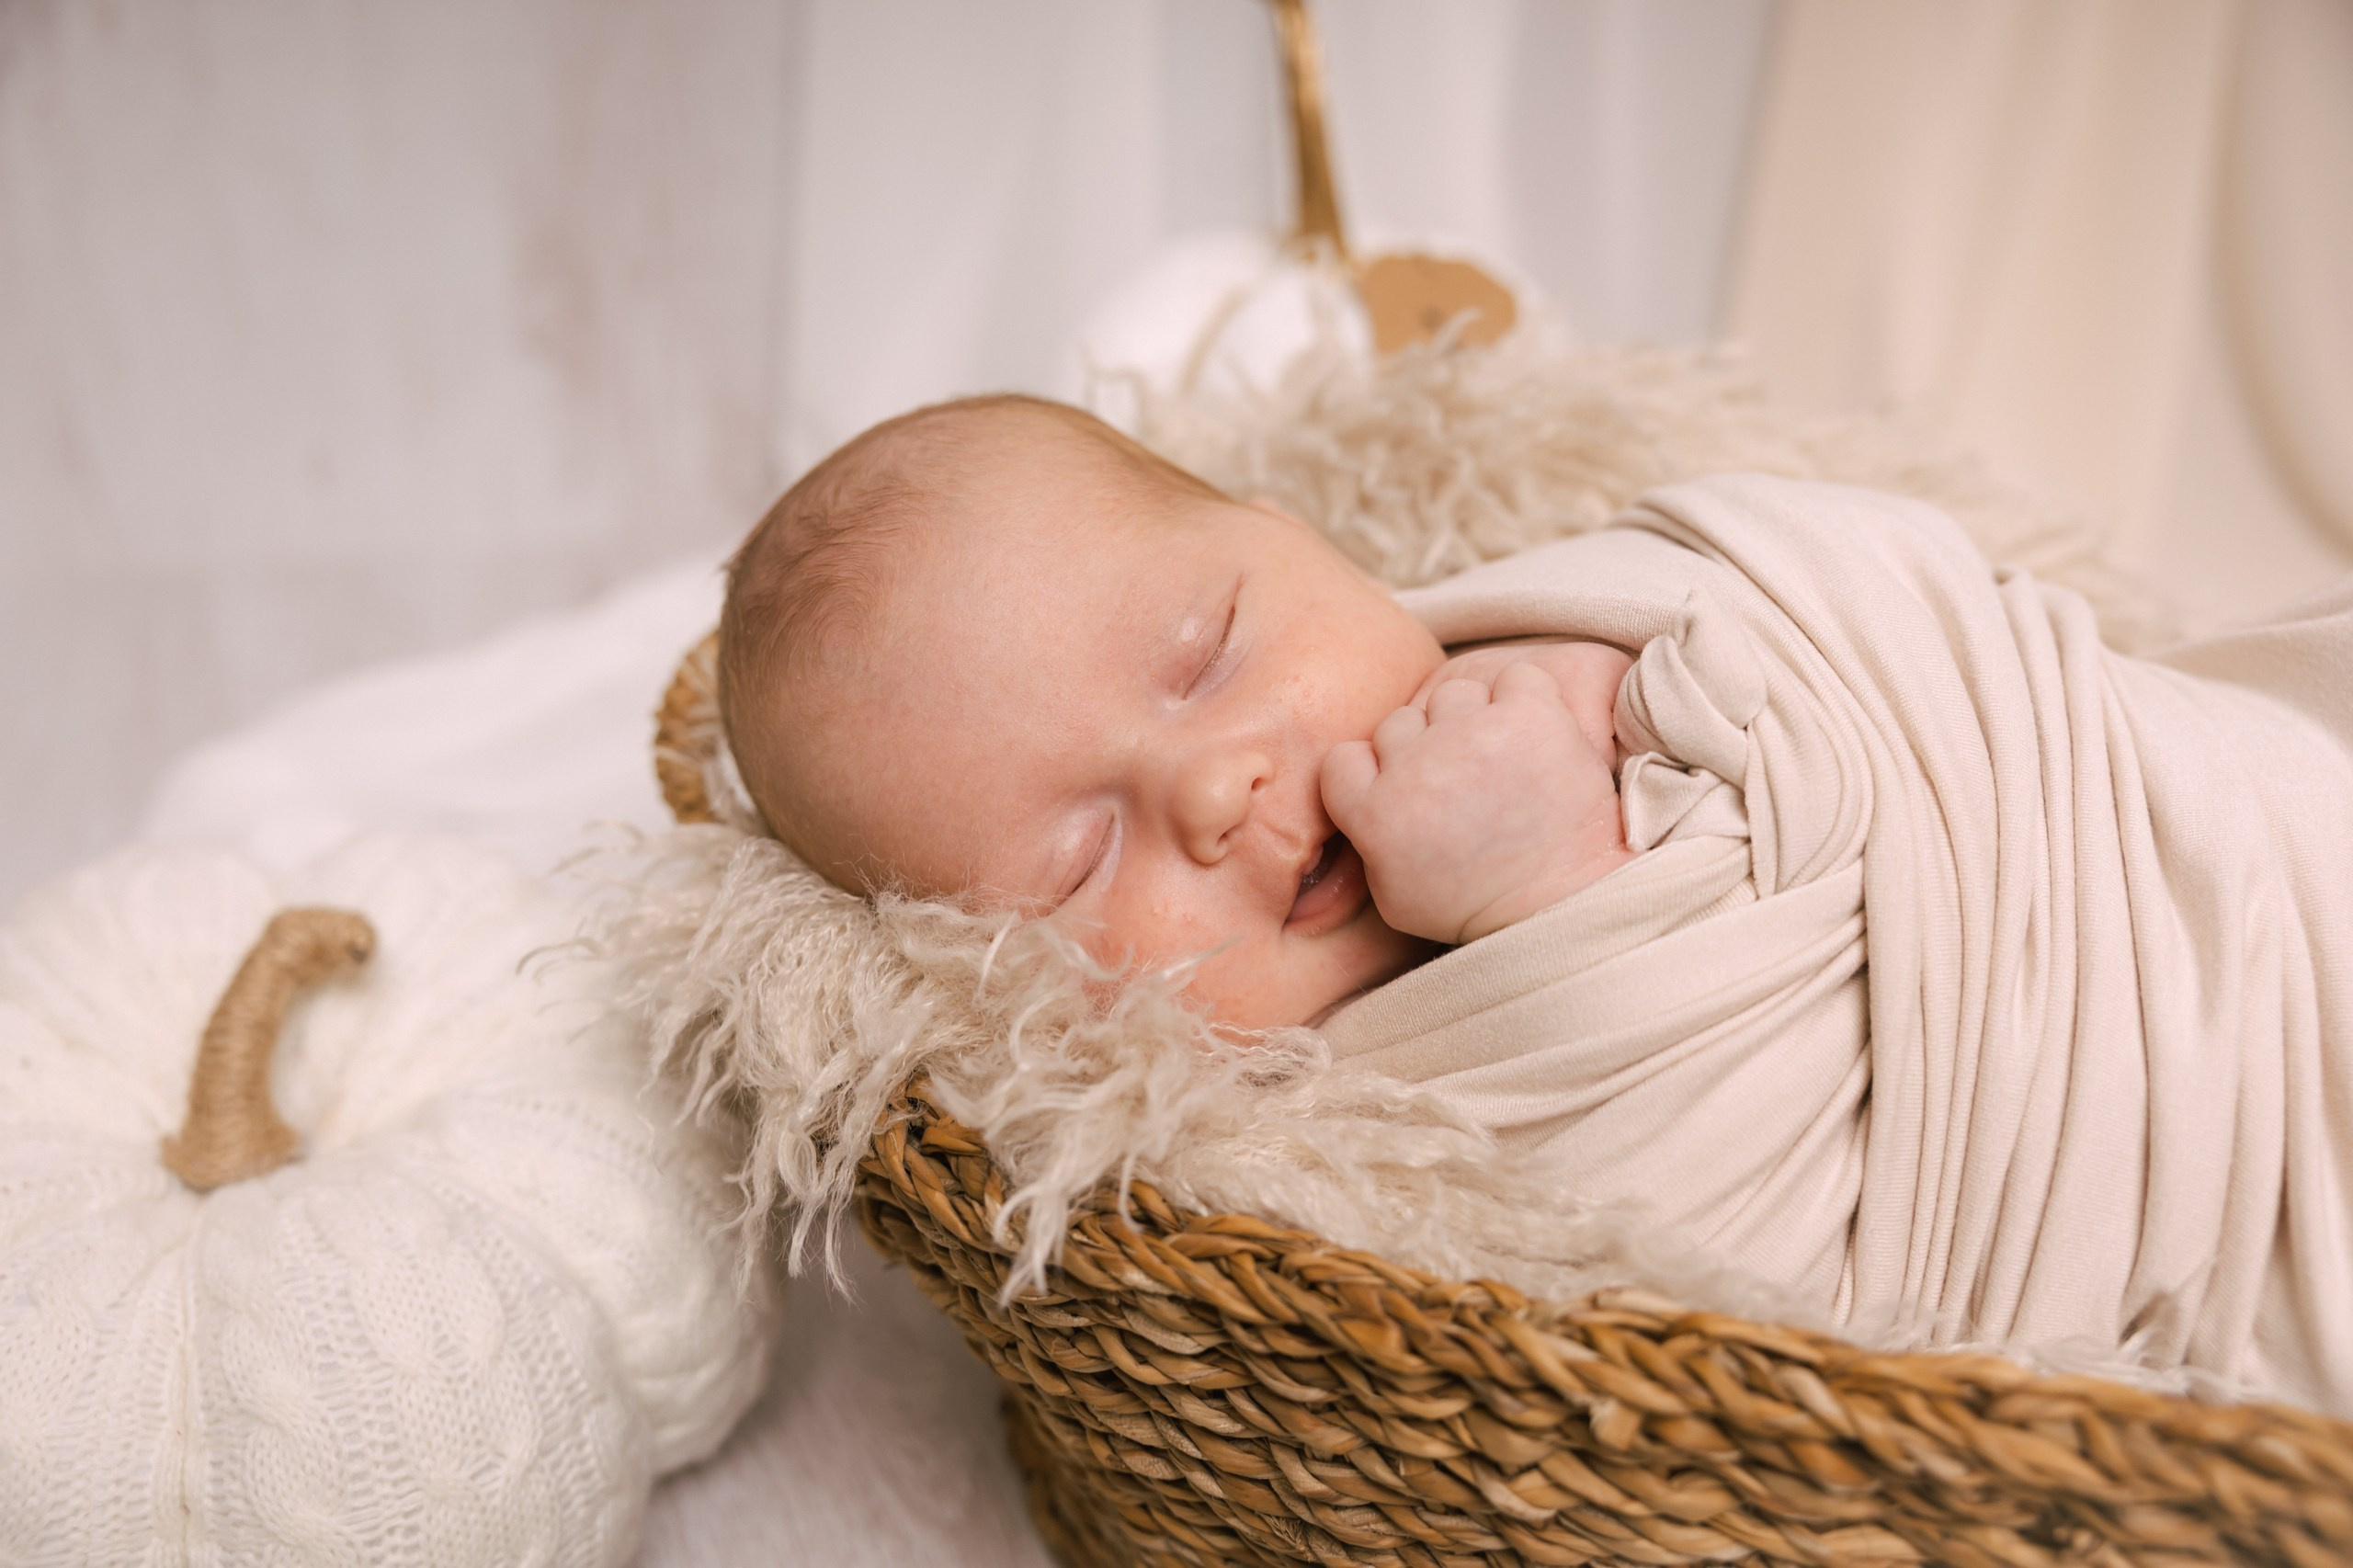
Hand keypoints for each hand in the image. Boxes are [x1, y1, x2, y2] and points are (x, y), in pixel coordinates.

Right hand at [1321, 657, 1633, 944]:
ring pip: (1453, 693)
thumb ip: (1363, 841)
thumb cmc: (1479, 902)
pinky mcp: (1529, 716)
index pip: (1344, 758)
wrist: (1564, 900)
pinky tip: (1531, 737)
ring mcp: (1472, 736)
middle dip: (1429, 747)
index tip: (1407, 790)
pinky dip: (1524, 699)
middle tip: (1465, 784)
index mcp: (1374, 814)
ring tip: (1501, 761)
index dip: (1375, 771)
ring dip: (1474, 719)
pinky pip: (1515, 677)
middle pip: (1402, 721)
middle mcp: (1416, 768)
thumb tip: (1354, 797)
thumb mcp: (1393, 897)